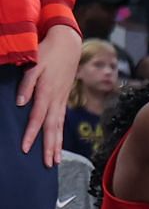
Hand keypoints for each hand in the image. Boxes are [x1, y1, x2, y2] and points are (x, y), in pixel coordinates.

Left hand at [18, 24, 78, 166]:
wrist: (68, 43)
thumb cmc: (48, 52)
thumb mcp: (34, 64)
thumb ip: (26, 85)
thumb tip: (21, 104)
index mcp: (47, 92)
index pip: (37, 118)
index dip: (30, 134)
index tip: (25, 149)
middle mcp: (56, 99)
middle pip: (53, 128)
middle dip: (50, 147)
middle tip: (49, 164)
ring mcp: (62, 99)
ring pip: (60, 126)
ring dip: (57, 144)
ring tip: (56, 161)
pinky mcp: (64, 98)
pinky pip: (62, 120)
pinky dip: (60, 133)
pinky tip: (58, 142)